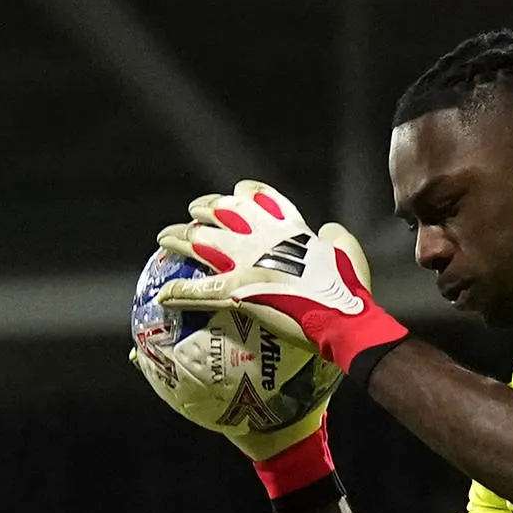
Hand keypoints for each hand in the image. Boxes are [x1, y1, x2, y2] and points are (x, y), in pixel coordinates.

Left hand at [155, 182, 408, 382]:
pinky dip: (179, 292)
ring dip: (178, 237)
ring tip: (164, 237)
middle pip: (221, 212)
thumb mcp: (350, 254)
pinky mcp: (236, 290)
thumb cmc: (350, 292)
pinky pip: (198, 290)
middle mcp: (261, 236)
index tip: (234, 195)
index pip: (257, 197)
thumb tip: (327, 231)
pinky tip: (161, 296)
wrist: (341, 318)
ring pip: (201, 241)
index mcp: (288, 227)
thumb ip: (336, 238)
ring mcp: (246, 261)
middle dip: (204, 209)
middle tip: (193, 213)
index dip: (241, 194)